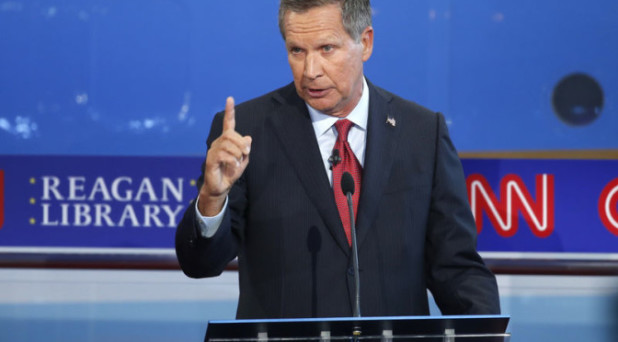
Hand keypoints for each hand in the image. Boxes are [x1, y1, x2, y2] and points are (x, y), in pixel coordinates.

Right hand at [198, 97, 251, 215]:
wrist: (221, 187)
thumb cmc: (231, 172)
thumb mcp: (243, 160)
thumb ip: (246, 149)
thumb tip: (248, 137)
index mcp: (227, 141)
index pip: (228, 123)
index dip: (229, 111)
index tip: (230, 99)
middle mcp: (218, 142)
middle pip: (231, 135)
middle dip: (241, 144)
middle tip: (246, 153)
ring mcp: (213, 150)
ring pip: (228, 144)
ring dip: (237, 153)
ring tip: (237, 162)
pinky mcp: (210, 159)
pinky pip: (223, 155)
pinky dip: (232, 160)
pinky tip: (233, 166)